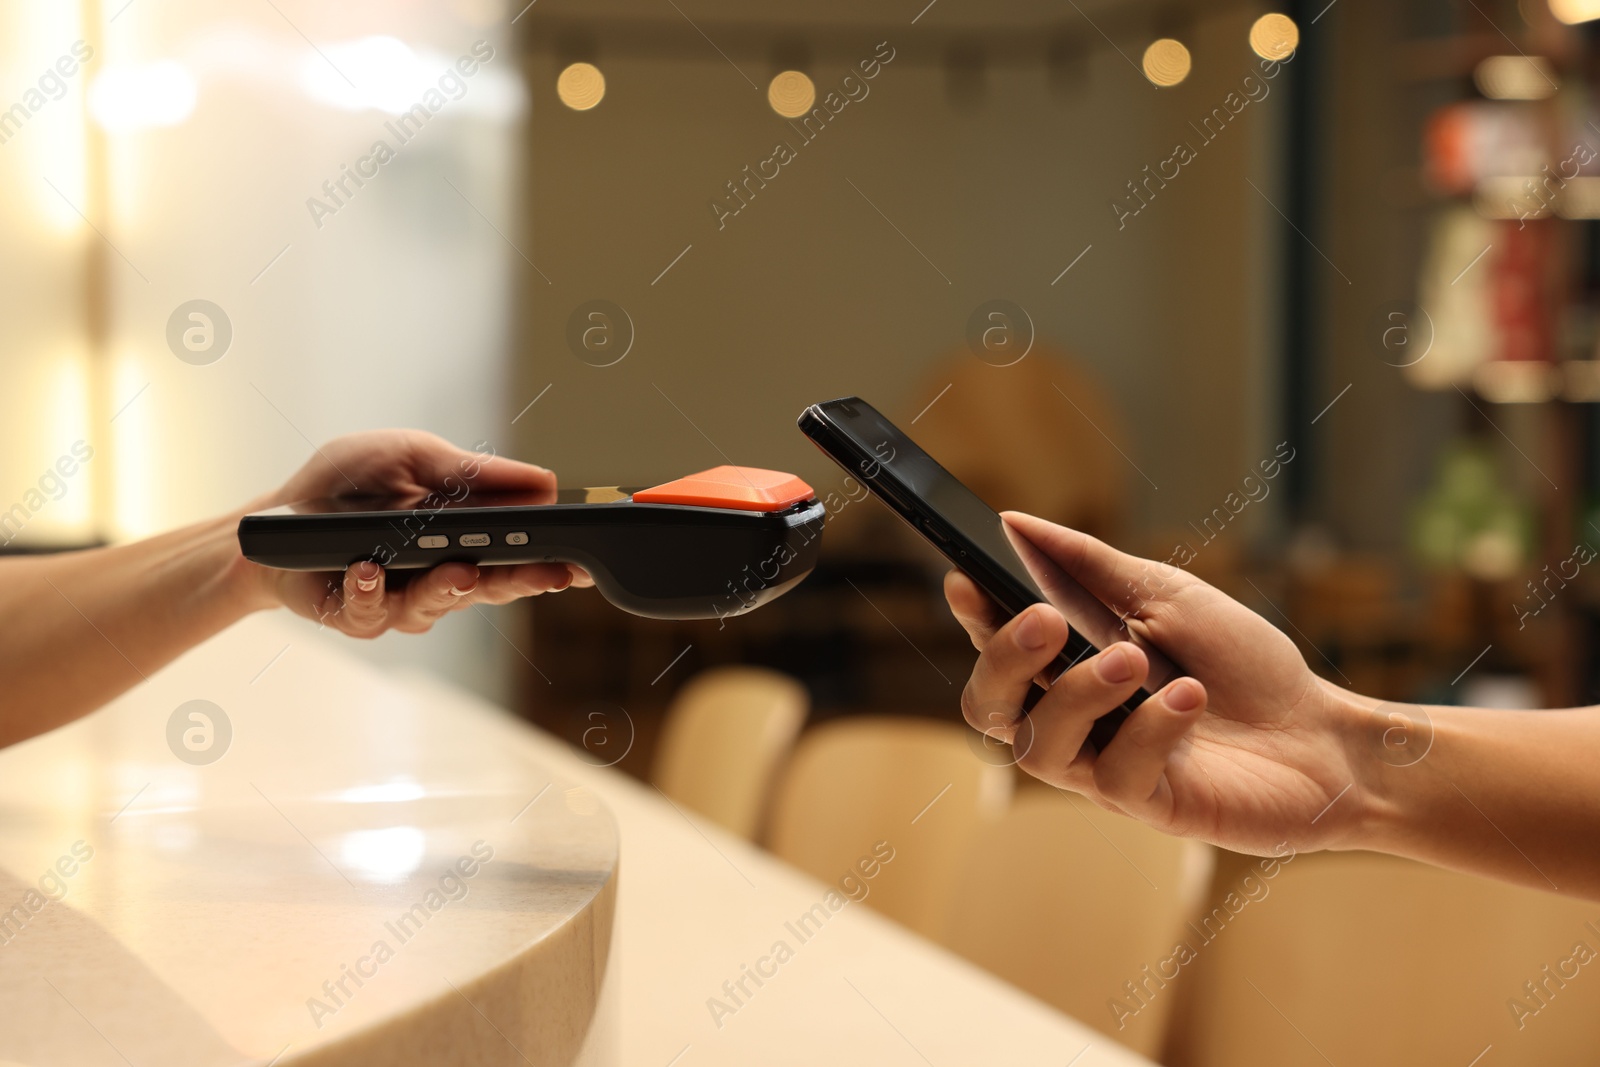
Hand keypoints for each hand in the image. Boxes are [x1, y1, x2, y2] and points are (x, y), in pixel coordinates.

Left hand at [249, 430, 590, 637]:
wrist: (276, 515)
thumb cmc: (348, 482)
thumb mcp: (412, 456)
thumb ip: (472, 473)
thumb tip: (544, 480)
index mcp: (465, 536)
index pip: (520, 553)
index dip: (554, 562)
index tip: (583, 563)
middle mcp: (441, 575)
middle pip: (492, 587)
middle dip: (523, 581)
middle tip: (548, 574)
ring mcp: (401, 600)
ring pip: (436, 605)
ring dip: (448, 588)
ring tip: (460, 571)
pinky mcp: (357, 615)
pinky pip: (371, 611)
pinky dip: (371, 590)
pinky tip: (368, 569)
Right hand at [946, 511, 1369, 855]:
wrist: (1325, 733)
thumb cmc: (1243, 665)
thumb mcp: (1167, 595)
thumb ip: (1089, 565)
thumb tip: (1016, 523)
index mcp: (1068, 663)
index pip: (994, 645)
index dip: (972, 617)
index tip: (967, 579)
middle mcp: (1072, 719)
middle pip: (989, 708)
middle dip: (1003, 661)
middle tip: (1044, 620)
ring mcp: (1103, 766)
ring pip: (1039, 747)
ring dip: (1079, 693)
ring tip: (1133, 660)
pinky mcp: (1148, 804)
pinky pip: (1115, 774)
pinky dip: (1148, 728)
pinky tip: (1187, 698)